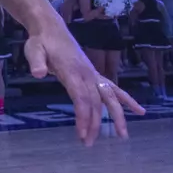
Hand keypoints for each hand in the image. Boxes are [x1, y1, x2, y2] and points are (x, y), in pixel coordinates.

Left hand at [23, 25, 143, 144]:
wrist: (52, 29)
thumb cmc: (41, 41)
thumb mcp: (33, 49)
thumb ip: (36, 62)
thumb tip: (39, 73)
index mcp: (72, 71)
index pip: (81, 97)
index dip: (83, 116)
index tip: (82, 134)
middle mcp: (87, 74)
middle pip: (95, 102)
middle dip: (95, 123)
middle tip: (89, 143)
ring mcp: (93, 74)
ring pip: (109, 97)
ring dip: (117, 116)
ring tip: (123, 136)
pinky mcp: (95, 75)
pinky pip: (114, 89)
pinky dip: (127, 100)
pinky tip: (140, 111)